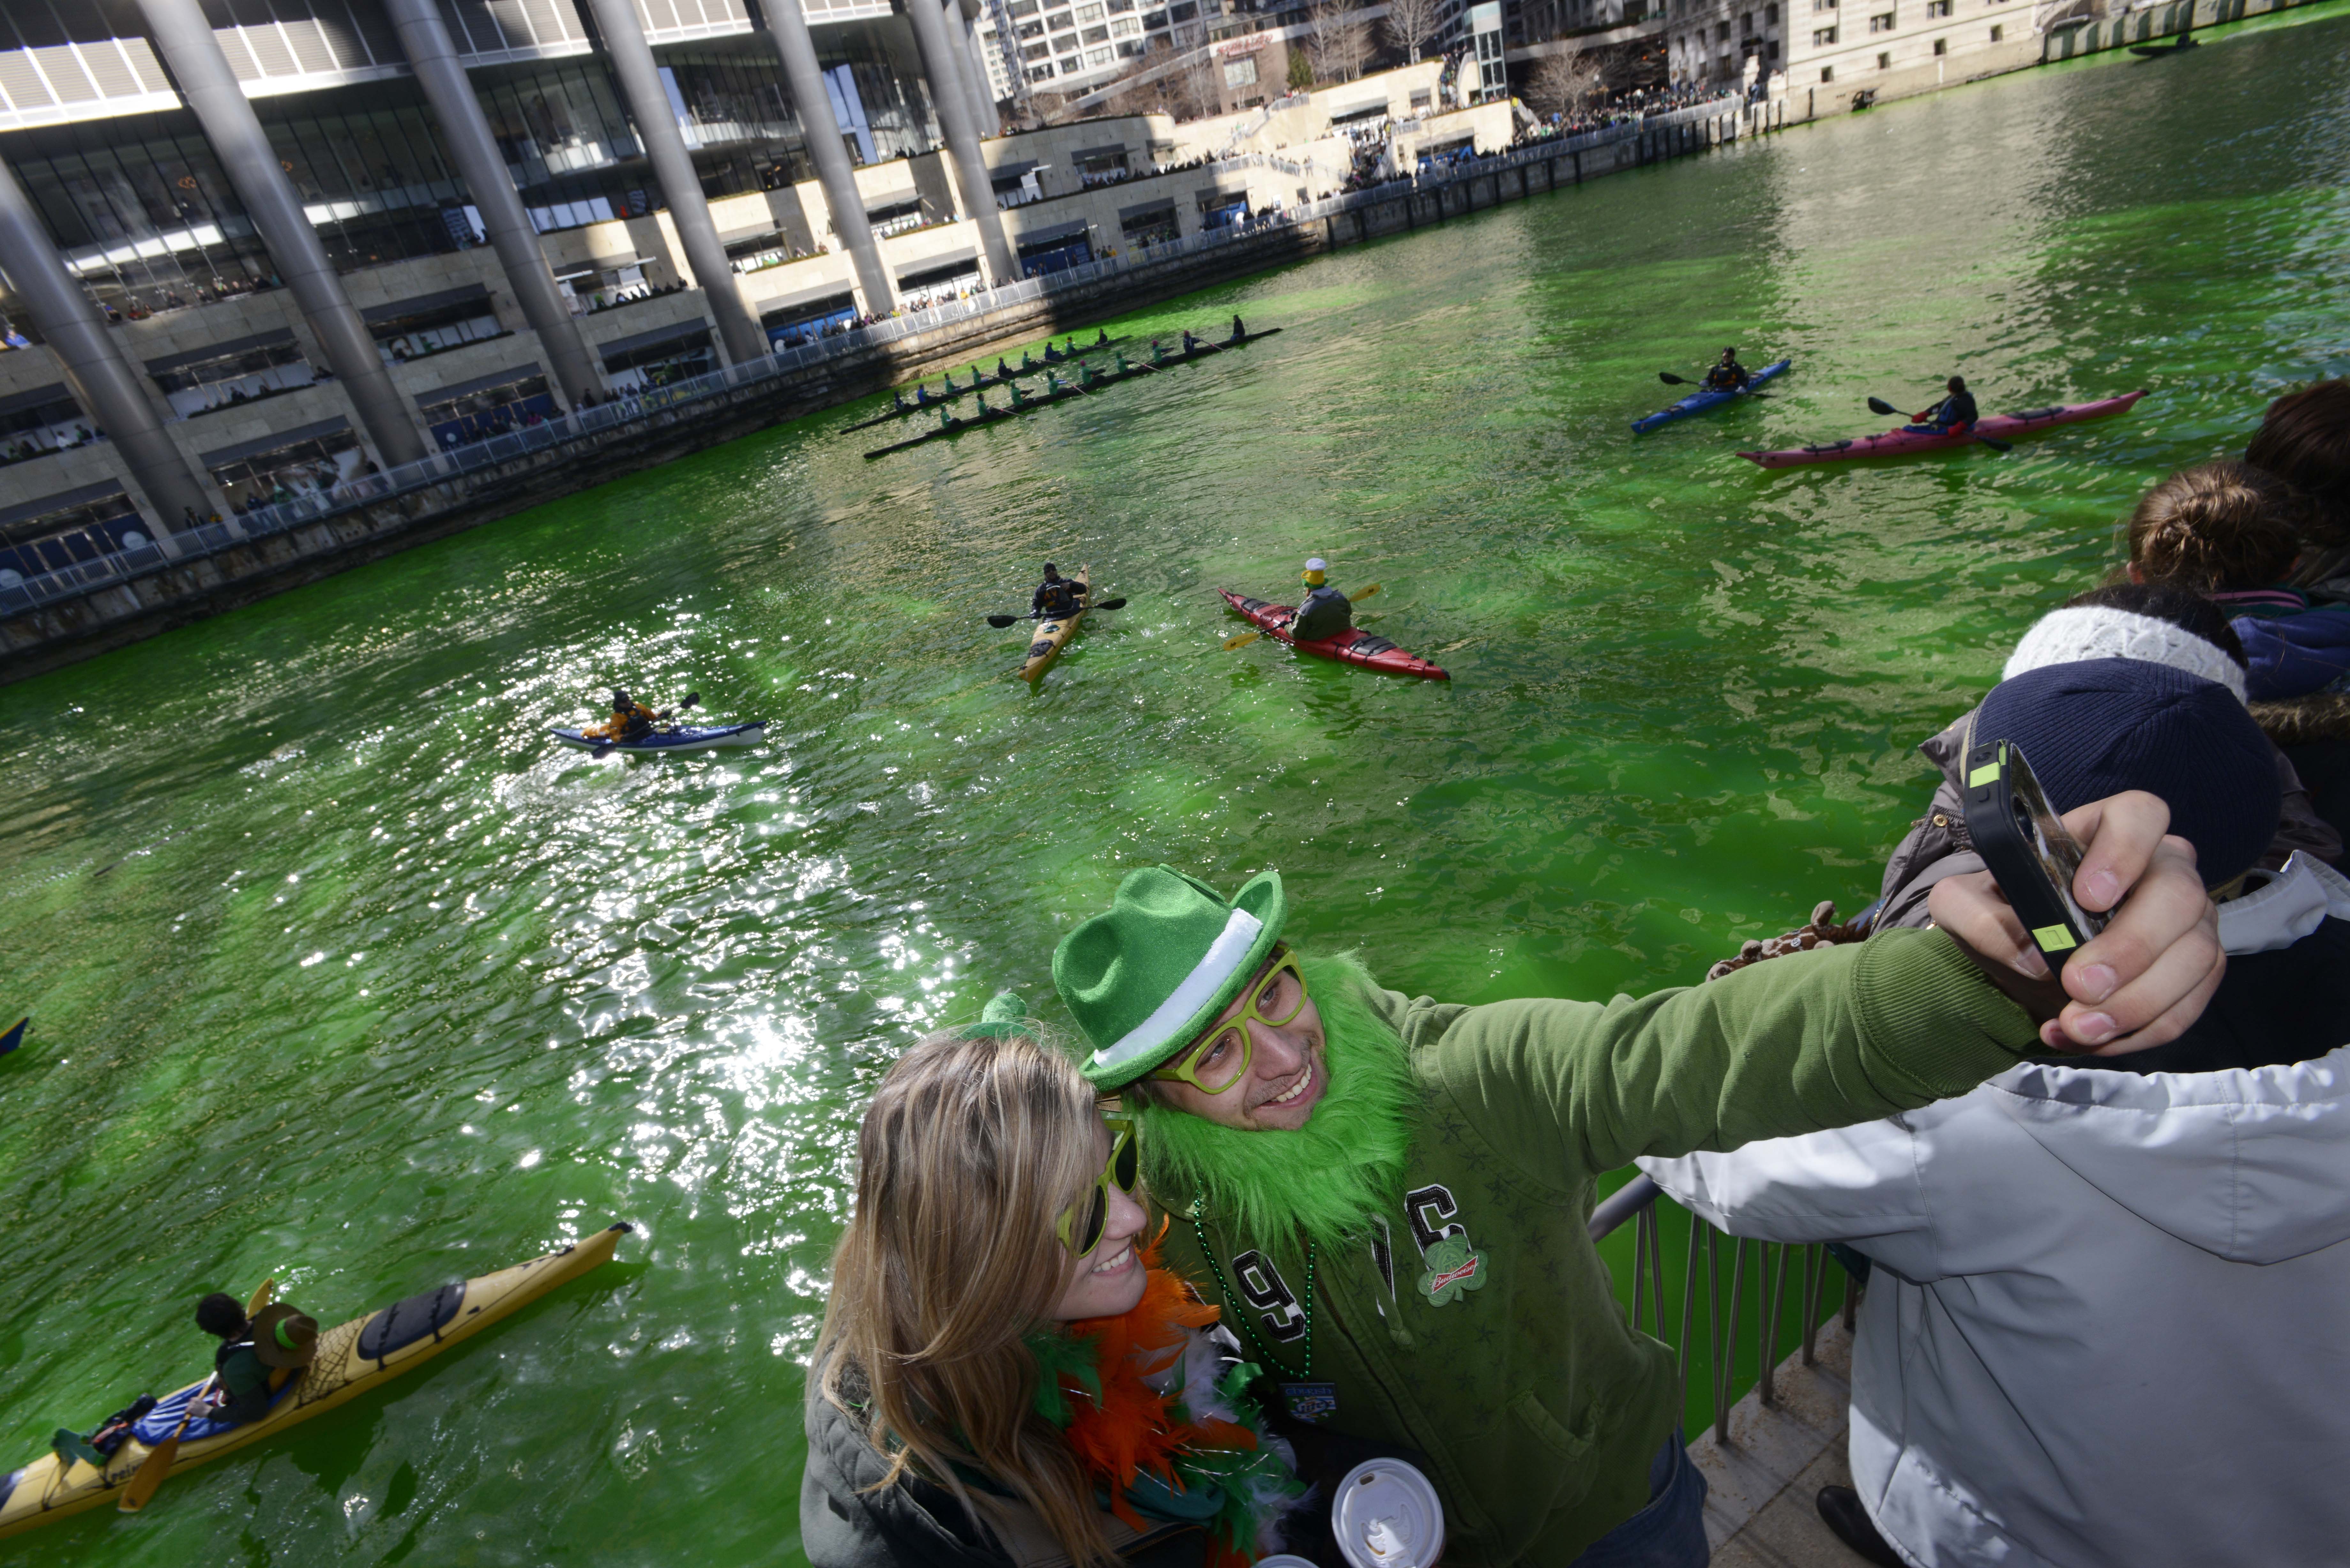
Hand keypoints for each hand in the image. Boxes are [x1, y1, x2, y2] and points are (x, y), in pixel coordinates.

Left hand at [1928, 790, 2223, 1053]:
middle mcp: (2162, 870)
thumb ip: (1978, 918)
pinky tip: (2091, 1039)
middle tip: (2077, 986)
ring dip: (2137, 1002)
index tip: (2088, 897)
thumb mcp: (1962, 908)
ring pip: (2196, 955)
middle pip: (2180, 894)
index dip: (2124, 851)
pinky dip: (2141, 1031)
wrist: (2018, 963)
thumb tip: (2032, 956)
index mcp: (2106, 832)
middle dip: (2132, 948)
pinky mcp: (2194, 974)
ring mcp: (2188, 922)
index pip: (2140, 815)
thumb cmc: (1999, 916)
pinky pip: (2188, 1005)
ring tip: (2077, 1027)